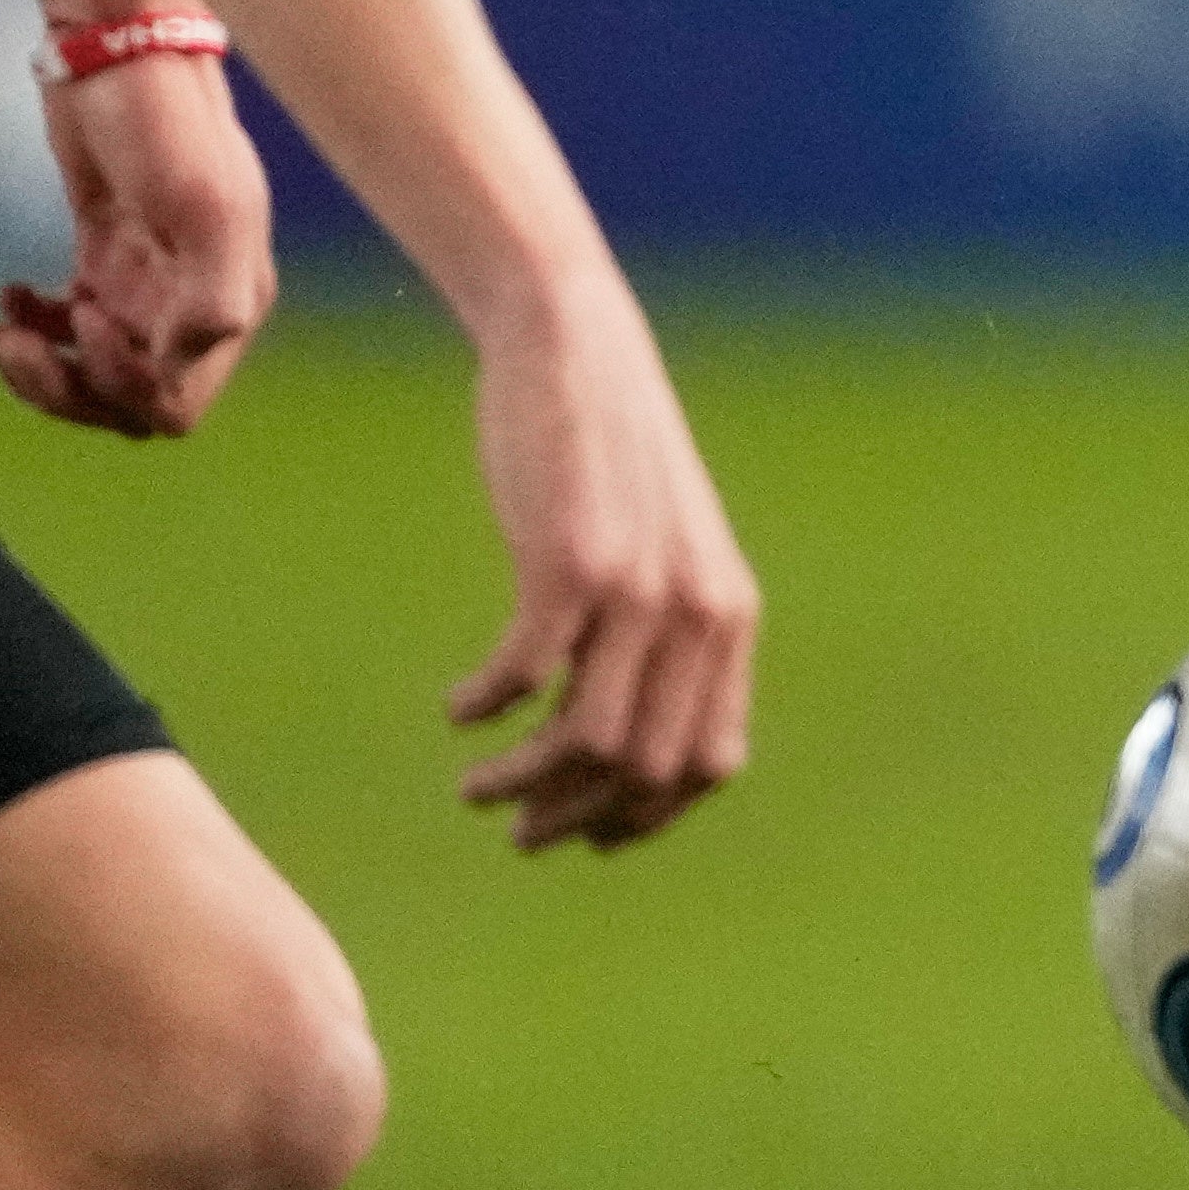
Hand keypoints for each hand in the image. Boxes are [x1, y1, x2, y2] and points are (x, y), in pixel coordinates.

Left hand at [0, 47, 272, 435]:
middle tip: (16, 345)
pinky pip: (69, 333)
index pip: (176, 401)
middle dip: (67, 391)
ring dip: (41, 371)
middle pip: (130, 406)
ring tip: (2, 329)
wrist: (117, 51)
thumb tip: (178, 361)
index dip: (121, 383)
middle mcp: (192, 304)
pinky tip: (11, 295)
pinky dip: (32, 329)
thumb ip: (209, 294)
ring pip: (95, 379)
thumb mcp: (202, 203)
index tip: (88, 317)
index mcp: (230, 300)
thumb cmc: (164, 119)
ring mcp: (146, 287)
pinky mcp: (104, 263)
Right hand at [453, 294, 756, 850]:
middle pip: (645, 766)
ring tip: (475, 791)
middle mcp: (699, 613)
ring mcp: (640, 589)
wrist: (576, 351)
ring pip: (588, 738)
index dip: (648, 816)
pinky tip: (459, 707)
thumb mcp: (660, 550)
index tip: (588, 838)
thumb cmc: (606, 460)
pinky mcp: (571, 561)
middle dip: (576, 816)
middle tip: (518, 833)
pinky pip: (526, 674)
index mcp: (729, 619)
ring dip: (522, 782)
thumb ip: (659, 630)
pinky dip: (488, 707)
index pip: (710, 760)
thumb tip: (620, 734)